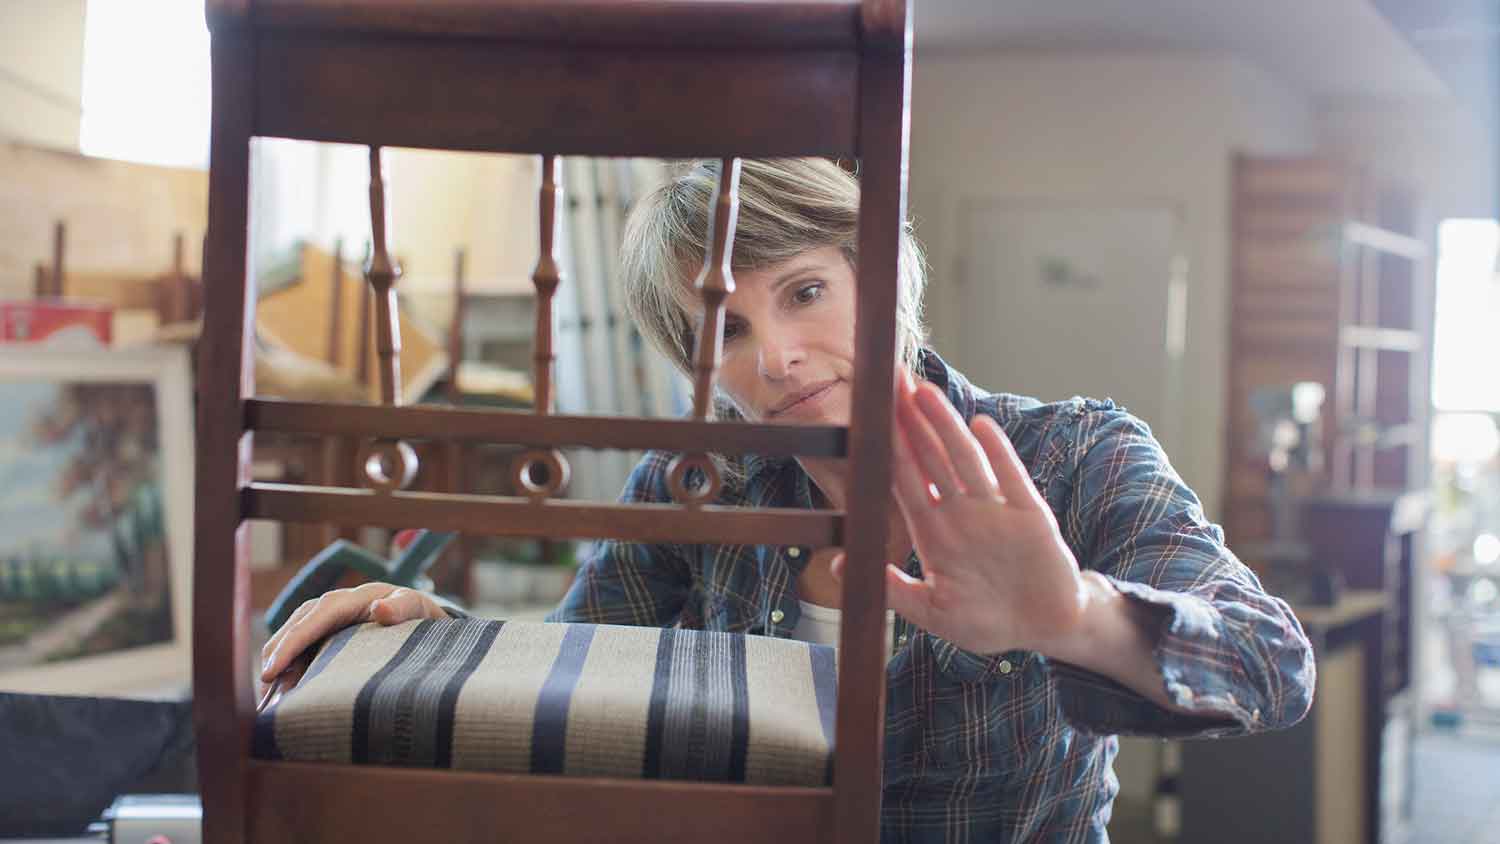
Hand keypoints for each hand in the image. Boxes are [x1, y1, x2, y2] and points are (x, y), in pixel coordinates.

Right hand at [259, 582, 445, 698]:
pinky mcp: (319, 635)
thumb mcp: (413, 607)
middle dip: (276, 662)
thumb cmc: (413, 611)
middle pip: (293, 631)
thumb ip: (401, 608)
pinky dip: (285, 672)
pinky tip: (281, 697)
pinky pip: (295, 651)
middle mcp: (328, 607)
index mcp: (348, 600)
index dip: (290, 645)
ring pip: (288, 641)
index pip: (312, 619)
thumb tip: (381, 609)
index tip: (271, 671)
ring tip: (271, 703)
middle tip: (268, 699)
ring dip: (277, 670)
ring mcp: (320, 621)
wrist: (414, 611)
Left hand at [833, 372, 1086, 656]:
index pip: (903, 479)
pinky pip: (1011, 478)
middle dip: (910, 420)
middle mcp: (961, 512)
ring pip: (964, 459)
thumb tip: (839, 565)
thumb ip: (893, 590)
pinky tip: (982, 426)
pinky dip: (998, 453)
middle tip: (891, 379)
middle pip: (929, 457)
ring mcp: (995, 509)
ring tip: (924, 393)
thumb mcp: (933, 613)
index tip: (869, 414)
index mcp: (933, 531)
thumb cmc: (986, 621)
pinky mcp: (1030, 515)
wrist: (1044, 630)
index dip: (887, 447)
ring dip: (945, 427)